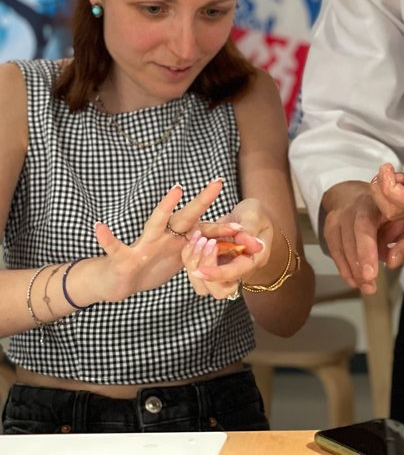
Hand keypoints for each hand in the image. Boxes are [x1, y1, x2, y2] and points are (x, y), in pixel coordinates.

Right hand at [92, 179, 223, 300]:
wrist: (118, 282)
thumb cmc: (151, 266)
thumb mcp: (178, 260)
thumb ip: (199, 252)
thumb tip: (228, 251)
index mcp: (177, 240)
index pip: (203, 230)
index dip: (222, 228)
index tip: (242, 224)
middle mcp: (163, 237)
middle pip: (185, 217)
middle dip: (202, 201)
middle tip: (218, 183)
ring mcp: (144, 245)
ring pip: (156, 223)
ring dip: (165, 207)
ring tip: (176, 190)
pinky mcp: (124, 258)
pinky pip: (115, 248)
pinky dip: (107, 238)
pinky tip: (100, 227)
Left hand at [183, 198, 268, 299]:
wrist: (248, 216)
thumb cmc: (254, 214)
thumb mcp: (253, 215)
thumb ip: (250, 230)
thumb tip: (256, 245)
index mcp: (254, 260)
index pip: (236, 274)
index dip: (218, 274)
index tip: (201, 270)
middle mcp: (239, 271)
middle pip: (220, 291)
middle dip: (206, 274)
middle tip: (203, 245)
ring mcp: (224, 270)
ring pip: (204, 287)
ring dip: (195, 266)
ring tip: (198, 240)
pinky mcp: (212, 266)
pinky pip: (196, 273)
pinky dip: (190, 258)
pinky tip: (193, 239)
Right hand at [323, 181, 403, 294]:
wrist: (360, 198)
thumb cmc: (386, 216)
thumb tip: (392, 263)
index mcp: (378, 203)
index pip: (366, 225)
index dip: (366, 250)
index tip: (371, 273)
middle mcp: (355, 206)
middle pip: (351, 237)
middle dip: (359, 264)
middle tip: (369, 285)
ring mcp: (339, 215)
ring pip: (341, 245)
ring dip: (352, 270)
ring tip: (366, 286)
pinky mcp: (330, 226)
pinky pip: (334, 250)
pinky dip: (344, 268)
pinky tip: (354, 280)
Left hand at [371, 108, 403, 221]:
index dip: (388, 189)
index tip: (388, 167)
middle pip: (396, 212)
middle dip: (380, 194)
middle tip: (384, 171)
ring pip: (395, 208)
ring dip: (382, 192)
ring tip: (388, 171)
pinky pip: (398, 200)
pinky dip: (387, 189)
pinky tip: (394, 173)